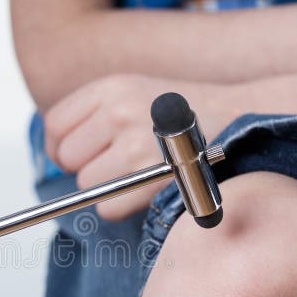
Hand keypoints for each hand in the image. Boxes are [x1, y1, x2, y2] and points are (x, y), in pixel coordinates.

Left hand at [45, 74, 245, 219]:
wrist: (241, 119)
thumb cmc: (184, 115)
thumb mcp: (134, 93)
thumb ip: (95, 115)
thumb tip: (58, 154)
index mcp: (110, 88)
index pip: (55, 126)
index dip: (60, 148)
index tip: (76, 157)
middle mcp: (119, 111)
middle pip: (67, 159)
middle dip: (86, 168)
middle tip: (116, 166)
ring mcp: (136, 144)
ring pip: (87, 185)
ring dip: (106, 190)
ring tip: (136, 175)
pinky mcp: (152, 176)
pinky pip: (108, 207)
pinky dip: (121, 208)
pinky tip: (143, 192)